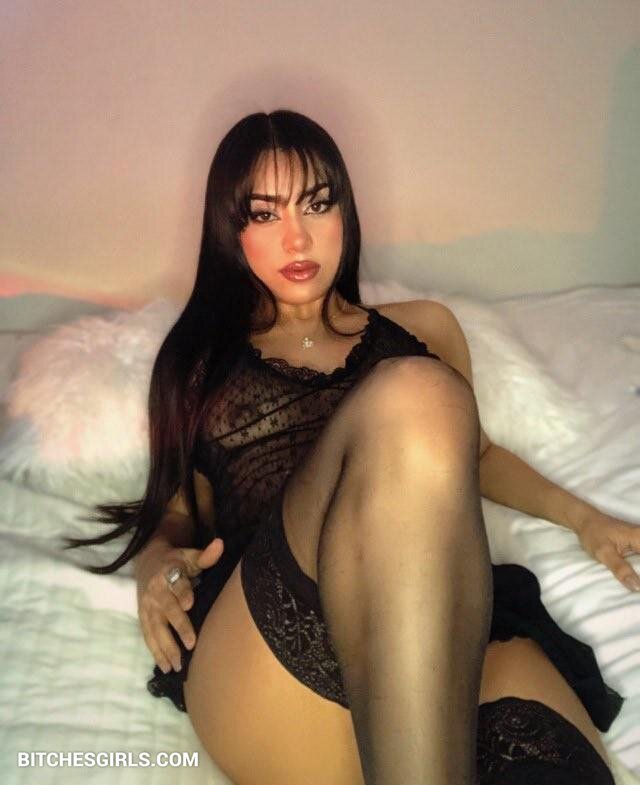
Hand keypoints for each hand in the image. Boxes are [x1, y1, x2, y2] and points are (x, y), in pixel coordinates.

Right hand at [135, 537, 224, 673]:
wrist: (147, 561)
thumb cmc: (176, 561)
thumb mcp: (189, 555)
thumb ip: (206, 555)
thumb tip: (220, 544)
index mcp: (168, 573)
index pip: (176, 583)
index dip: (182, 593)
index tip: (190, 603)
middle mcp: (155, 591)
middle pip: (167, 610)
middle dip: (178, 627)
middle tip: (191, 644)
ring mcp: (147, 606)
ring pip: (156, 628)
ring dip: (166, 647)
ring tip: (178, 665)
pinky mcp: (142, 617)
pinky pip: (148, 636)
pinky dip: (155, 652)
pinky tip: (165, 666)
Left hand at [576, 510, 639, 592]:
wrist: (585, 520)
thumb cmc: (593, 534)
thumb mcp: (603, 552)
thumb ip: (620, 569)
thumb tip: (637, 588)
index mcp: (639, 537)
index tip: (639, 587)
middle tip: (637, 586)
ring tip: (637, 584)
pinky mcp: (638, 542)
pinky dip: (639, 566)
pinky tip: (637, 576)